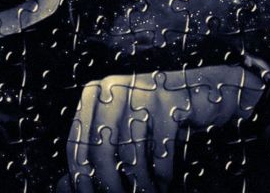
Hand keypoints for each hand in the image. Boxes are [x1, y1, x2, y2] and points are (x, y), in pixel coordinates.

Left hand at [67, 65, 264, 192]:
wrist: (203, 91)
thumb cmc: (155, 117)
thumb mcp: (123, 126)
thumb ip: (99, 148)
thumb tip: (66, 186)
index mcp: (94, 92)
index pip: (76, 141)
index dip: (81, 176)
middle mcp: (113, 87)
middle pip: (101, 150)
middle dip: (111, 185)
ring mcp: (141, 91)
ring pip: (131, 154)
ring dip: (141, 184)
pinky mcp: (169, 100)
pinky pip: (160, 150)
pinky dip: (162, 173)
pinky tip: (165, 181)